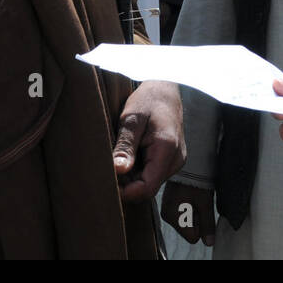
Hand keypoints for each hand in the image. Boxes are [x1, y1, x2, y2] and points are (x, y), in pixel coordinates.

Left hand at [114, 80, 184, 201]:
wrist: (165, 90)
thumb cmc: (147, 100)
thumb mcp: (131, 119)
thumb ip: (125, 146)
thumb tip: (118, 171)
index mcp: (167, 149)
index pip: (147, 188)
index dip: (125, 192)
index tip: (107, 182)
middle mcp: (175, 160)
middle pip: (147, 188)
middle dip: (125, 184)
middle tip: (107, 167)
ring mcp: (175, 161)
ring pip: (149, 183)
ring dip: (131, 176)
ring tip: (118, 156)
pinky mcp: (171, 160)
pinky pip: (152, 174)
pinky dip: (137, 170)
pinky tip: (128, 154)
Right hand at [160, 181, 215, 245]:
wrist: (191, 162)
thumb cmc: (197, 180)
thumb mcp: (205, 202)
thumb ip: (207, 224)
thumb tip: (209, 242)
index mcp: (172, 217)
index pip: (192, 236)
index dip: (201, 225)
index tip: (201, 208)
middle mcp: (167, 215)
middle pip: (189, 229)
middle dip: (197, 218)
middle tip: (199, 200)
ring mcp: (168, 208)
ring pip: (188, 221)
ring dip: (195, 212)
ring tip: (195, 196)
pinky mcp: (171, 202)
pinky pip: (184, 212)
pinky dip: (191, 206)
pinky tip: (192, 194)